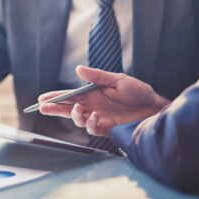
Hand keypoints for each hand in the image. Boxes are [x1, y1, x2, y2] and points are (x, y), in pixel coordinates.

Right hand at [38, 66, 169, 135]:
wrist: (155, 108)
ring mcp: (99, 118)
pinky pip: (93, 129)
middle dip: (55, 109)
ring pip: (78, 120)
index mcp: (93, 93)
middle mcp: (93, 106)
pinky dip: (90, 123)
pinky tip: (94, 117)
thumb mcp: (117, 80)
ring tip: (78, 110)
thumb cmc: (138, 92)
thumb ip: (97, 76)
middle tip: (43, 108)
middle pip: (68, 109)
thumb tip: (78, 69)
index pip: (70, 95)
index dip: (56, 97)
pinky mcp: (107, 128)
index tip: (42, 98)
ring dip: (74, 116)